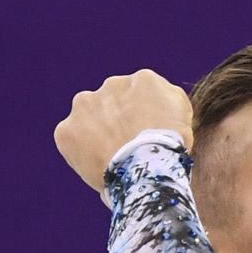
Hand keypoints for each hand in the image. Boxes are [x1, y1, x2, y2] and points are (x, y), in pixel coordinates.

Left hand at [53, 69, 193, 196]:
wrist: (146, 172)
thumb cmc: (171, 150)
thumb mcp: (185, 121)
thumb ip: (170, 105)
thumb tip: (157, 108)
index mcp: (145, 80)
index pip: (144, 96)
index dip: (146, 118)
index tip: (149, 136)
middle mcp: (112, 84)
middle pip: (114, 103)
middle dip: (119, 121)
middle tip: (130, 148)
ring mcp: (85, 104)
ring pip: (90, 118)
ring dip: (98, 133)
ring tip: (113, 158)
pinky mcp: (66, 130)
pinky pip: (73, 140)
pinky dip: (82, 152)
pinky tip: (100, 166)